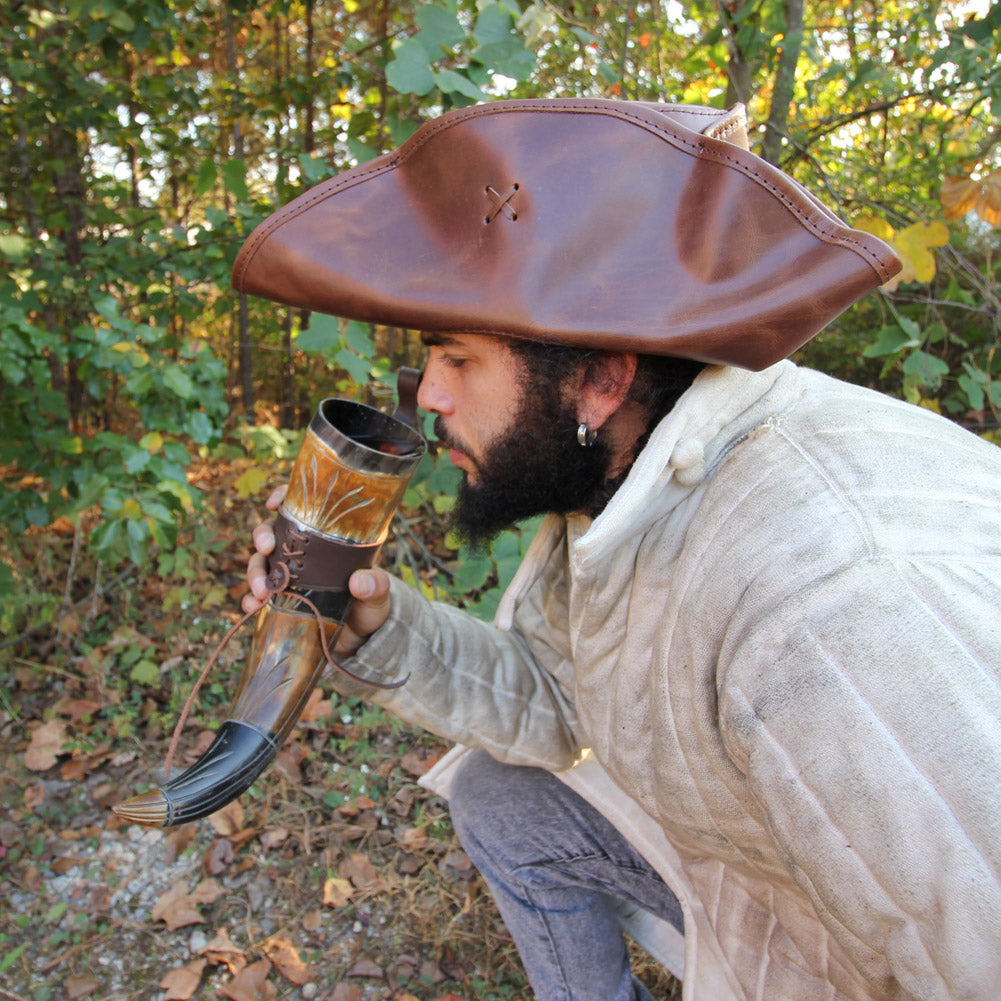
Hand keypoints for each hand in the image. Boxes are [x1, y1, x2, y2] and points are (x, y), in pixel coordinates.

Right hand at [241, 483, 392, 657]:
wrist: (361, 638)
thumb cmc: (371, 605)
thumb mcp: (378, 593)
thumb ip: (376, 586)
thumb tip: (359, 582)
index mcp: (324, 539)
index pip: (300, 509)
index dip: (282, 497)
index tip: (273, 504)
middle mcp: (302, 553)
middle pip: (272, 533)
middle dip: (262, 537)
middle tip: (265, 549)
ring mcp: (288, 576)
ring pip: (260, 562)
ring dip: (254, 573)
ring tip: (261, 591)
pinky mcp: (279, 600)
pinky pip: (257, 596)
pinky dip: (250, 601)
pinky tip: (252, 607)